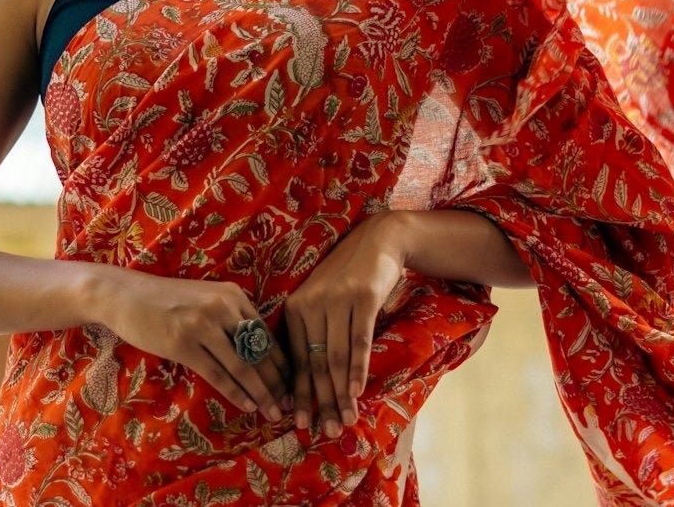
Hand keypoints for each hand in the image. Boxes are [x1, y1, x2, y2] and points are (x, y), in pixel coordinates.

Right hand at [97, 268, 289, 421]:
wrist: (127, 295)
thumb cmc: (167, 300)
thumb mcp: (206, 299)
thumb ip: (230, 318)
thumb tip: (257, 352)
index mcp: (232, 295)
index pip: (265, 332)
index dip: (281, 361)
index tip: (293, 383)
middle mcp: (222, 307)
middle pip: (259, 350)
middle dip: (277, 380)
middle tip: (289, 403)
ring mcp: (203, 325)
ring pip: (242, 365)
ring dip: (261, 392)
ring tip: (273, 411)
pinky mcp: (184, 344)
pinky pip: (217, 373)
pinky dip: (235, 391)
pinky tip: (247, 405)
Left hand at [283, 212, 406, 437]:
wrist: (378, 240)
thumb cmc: (348, 276)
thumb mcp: (323, 300)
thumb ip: (314, 333)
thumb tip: (310, 383)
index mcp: (295, 307)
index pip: (295, 359)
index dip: (299, 393)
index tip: (300, 423)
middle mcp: (311, 303)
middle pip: (315, 362)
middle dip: (320, 401)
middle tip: (324, 431)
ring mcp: (336, 300)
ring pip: (336, 356)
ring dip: (340, 393)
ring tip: (345, 420)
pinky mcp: (362, 297)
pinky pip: (358, 340)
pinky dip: (357, 369)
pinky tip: (357, 392)